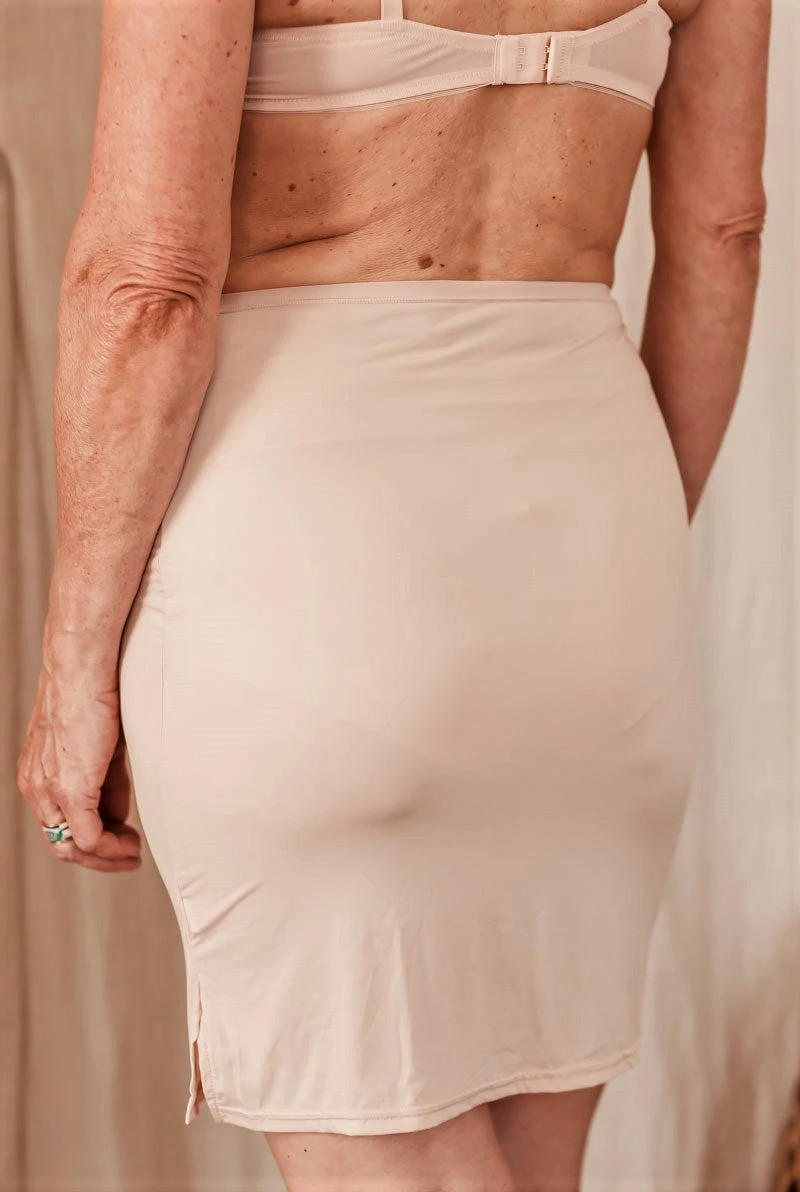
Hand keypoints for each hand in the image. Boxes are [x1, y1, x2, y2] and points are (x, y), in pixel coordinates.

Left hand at [17, 661, 141, 872]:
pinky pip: (89, 838)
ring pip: (72, 848)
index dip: (94, 838)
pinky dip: (112, 849)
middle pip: (62, 844)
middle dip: (100, 857)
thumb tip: (116, 814)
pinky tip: (132, 844)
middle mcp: (36, 786)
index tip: (122, 838)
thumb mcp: (100, 748)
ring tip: (134, 853)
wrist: (83, 668)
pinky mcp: (70, 790)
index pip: (60, 823)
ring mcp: (49, 790)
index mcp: (37, 775)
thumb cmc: (93, 694)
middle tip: (129, 856)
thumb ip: (105, 783)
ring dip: (107, 858)